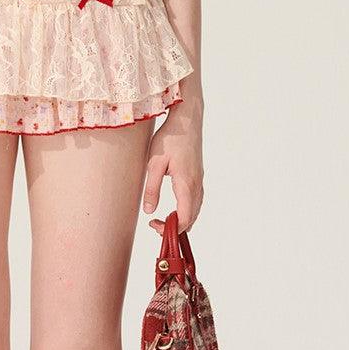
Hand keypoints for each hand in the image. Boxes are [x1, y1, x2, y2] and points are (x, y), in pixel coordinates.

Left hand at [142, 99, 203, 236]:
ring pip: (196, 210)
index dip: (171, 228)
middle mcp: (197, 185)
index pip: (185, 218)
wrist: (186, 120)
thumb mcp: (154, 163)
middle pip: (192, 218)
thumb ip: (151, 189)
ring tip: (164, 220)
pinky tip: (176, 208)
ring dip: (183, 219)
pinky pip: (196, 201)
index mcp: (186, 184)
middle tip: (156, 224)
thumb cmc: (170, 138)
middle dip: (176, 227)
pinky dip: (188, 210)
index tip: (154, 224)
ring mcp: (199, 181)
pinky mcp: (198, 176)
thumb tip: (149, 211)